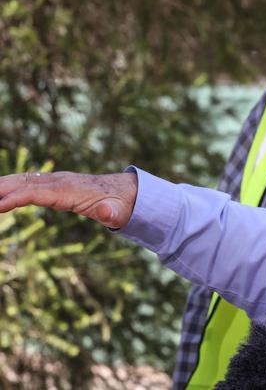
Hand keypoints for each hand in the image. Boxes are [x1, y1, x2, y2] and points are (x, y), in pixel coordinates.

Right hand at [0, 171, 137, 227]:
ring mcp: (55, 180)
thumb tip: (107, 212)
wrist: (126, 192)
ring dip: (1, 185)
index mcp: (69, 190)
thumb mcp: (118, 213)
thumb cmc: (120, 205)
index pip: (36, 192)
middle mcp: (59, 181)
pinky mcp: (54, 184)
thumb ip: (111, 214)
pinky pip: (27, 183)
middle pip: (23, 182)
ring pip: (22, 180)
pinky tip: (0, 193)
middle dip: (0, 189)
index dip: (16, 198)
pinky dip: (9, 186)